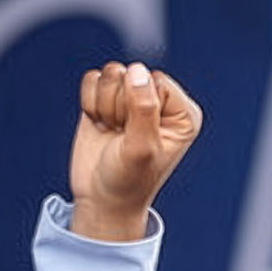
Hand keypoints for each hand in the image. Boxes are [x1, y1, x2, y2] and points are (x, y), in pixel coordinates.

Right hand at [66, 60, 201, 241]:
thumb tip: (137, 70)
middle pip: (132, 74)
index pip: (155, 80)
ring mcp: (132, 97)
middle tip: (122, 138)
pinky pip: (92, 79)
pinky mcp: (107, 97)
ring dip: (104, 106)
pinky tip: (100, 125)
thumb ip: (143, 108)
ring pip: (111, 73)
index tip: (137, 136)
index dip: (138, 106)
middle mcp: (160, 100)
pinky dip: (90, 103)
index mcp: (181, 113)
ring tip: (113, 132)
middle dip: (118, 107)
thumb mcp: (141, 149)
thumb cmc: (128, 181)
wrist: (101, 200)